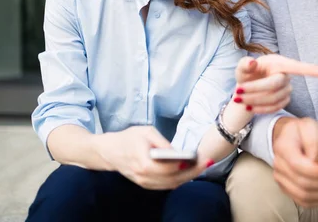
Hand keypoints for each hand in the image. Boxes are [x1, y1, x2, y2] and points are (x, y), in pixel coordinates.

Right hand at [96, 125, 212, 189]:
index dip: (186, 165)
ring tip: (203, 166)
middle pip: (173, 179)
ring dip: (189, 177)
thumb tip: (178, 152)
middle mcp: (144, 176)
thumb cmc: (128, 138)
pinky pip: (165, 185)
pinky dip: (179, 179)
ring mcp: (144, 183)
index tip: (199, 158)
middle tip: (208, 162)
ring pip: (171, 185)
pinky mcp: (145, 184)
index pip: (168, 168)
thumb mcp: (146, 132)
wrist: (108, 151)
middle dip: (193, 171)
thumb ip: (162, 142)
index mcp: (143, 162)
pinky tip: (190, 171)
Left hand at [233, 55, 317, 113]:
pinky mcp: (284, 101)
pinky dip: (259, 108)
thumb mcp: (242, 67)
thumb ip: (245, 64)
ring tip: (239, 98)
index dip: (312, 70)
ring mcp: (287, 90)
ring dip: (253, 100)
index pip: (297, 67)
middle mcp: (286, 76)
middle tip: (237, 92)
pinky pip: (274, 108)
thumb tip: (251, 62)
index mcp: (279, 63)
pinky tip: (249, 106)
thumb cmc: (248, 73)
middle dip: (255, 89)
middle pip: (274, 85)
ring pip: (273, 98)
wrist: (246, 87)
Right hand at [272, 117, 317, 207]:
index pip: (297, 165)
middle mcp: (279, 165)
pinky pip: (305, 202)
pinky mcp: (288, 189)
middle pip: (303, 183)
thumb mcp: (309, 126)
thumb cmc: (301, 132)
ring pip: (305, 196)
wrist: (290, 137)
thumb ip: (313, 140)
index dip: (317, 172)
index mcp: (283, 147)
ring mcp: (281, 179)